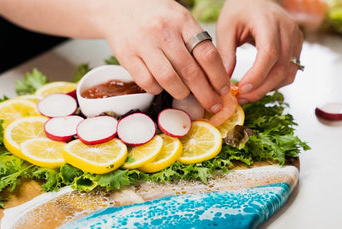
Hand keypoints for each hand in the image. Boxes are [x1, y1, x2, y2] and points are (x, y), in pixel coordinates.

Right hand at [97, 0, 230, 111]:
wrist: (118, 7)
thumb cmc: (155, 16)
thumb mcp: (180, 20)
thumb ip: (196, 42)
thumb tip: (216, 75)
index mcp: (182, 21)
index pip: (207, 53)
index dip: (218, 76)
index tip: (223, 90)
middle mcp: (164, 32)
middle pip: (191, 72)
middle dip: (206, 94)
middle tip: (213, 105)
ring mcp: (144, 44)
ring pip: (170, 81)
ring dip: (182, 93)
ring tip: (185, 94)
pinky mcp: (127, 57)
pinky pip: (148, 83)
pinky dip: (157, 89)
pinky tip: (161, 85)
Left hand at [216, 0, 302, 102]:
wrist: (256, 0)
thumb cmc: (240, 11)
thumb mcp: (226, 27)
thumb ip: (225, 53)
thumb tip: (223, 82)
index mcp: (268, 21)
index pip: (269, 53)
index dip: (257, 75)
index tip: (242, 89)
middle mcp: (287, 29)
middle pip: (280, 67)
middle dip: (261, 88)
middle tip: (242, 98)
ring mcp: (296, 38)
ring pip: (288, 73)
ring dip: (268, 89)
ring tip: (248, 95)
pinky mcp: (297, 47)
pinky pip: (290, 72)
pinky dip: (275, 83)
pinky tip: (259, 87)